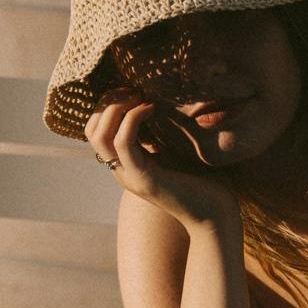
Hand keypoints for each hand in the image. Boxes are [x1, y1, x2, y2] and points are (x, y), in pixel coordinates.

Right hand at [84, 91, 239, 232]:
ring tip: (141, 98)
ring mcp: (130, 175)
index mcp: (126, 163)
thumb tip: (160, 99)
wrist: (216, 216)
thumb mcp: (177, 148)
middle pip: (92, 130)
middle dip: (109, 102)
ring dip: (117, 108)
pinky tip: (152, 108)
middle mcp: (122, 170)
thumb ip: (162, 130)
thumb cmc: (203, 180)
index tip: (134, 91)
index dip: (108, 104)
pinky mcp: (144, 178)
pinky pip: (123, 141)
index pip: (96, 129)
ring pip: (99, 135)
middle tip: (135, 91)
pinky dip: (134, 118)